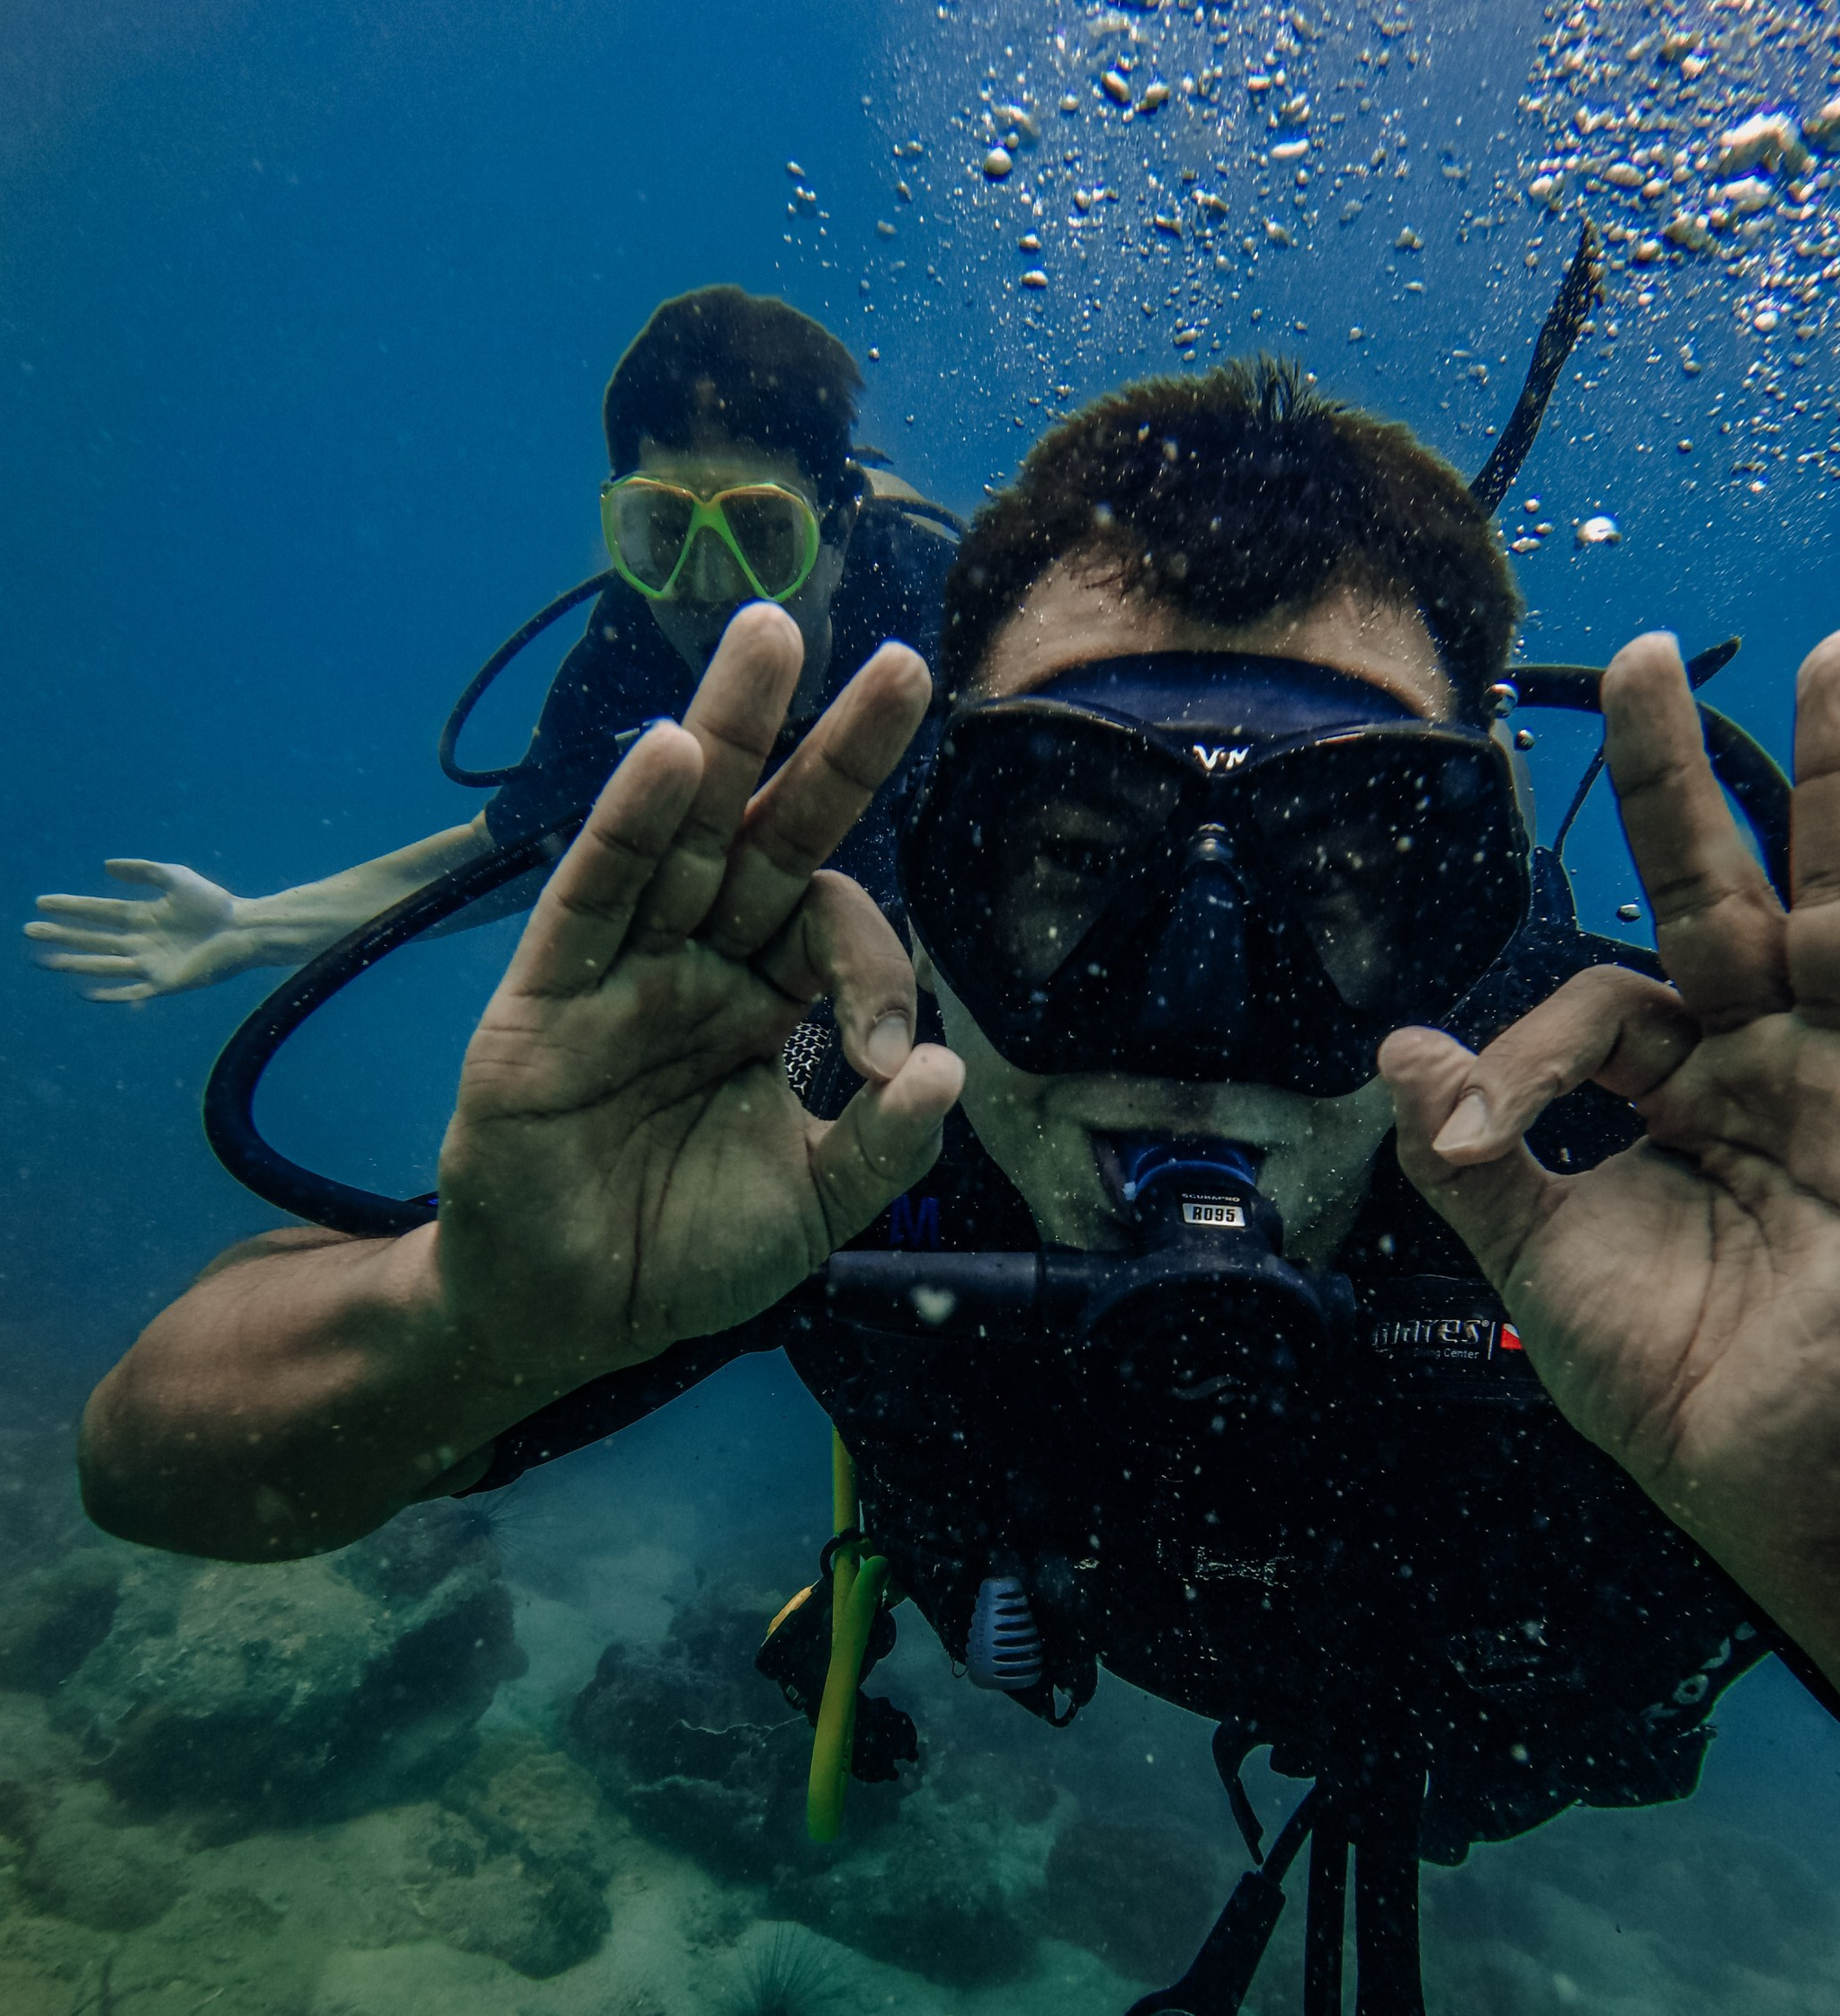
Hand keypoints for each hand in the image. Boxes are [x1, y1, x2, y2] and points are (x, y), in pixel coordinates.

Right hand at [25, 861, 251, 999]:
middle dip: (61, 935)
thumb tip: (106, 865)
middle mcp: (142, 941)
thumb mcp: (175, 877)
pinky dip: (109, 994)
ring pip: (103, 964)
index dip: (71, 907)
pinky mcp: (165, 983)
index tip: (41, 902)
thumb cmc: (215, 902)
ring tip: (43, 960)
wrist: (245, 929)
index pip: (99, 912)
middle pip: (93, 938)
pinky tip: (84, 992)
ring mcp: (152, 963)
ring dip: (74, 962)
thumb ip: (143, 871)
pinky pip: (131, 991)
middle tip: (29, 931)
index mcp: (144, 916)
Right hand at [433, 602, 963, 1384]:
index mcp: (766, 999)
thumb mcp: (811, 1210)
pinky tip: (668, 755)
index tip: (883, 1059)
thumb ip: (879, 1148)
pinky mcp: (544, 1000)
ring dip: (724, 735)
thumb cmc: (686, 1253)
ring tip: (770, 636)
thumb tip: (944, 1071)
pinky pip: (592, 898)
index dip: (871, 960)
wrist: (569, 1316)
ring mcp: (621, 970)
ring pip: (679, 831)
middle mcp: (699, 962)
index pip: (830, 924)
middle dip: (828, 747)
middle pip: (769, 831)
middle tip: (893, 659)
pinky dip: (627, 827)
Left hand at [1380, 629, 1839, 1591]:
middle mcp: (1794, 1068)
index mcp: (1693, 1087)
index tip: (1483, 1114)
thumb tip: (1395, 1049)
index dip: (1541, 1036)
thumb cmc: (1675, 1387)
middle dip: (1714, 776)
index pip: (1619, 996)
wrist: (1776, 1506)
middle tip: (1658, 655)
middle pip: (1754, 890)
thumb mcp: (1545, 1264)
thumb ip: (1476, 1158)